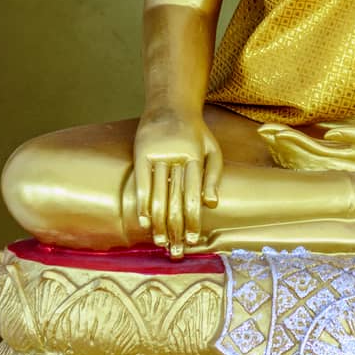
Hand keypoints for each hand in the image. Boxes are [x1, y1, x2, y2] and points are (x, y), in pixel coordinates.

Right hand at [133, 110, 222, 256]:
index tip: (194, 240)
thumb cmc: (195, 133)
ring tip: (160, 241)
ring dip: (158, 221)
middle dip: (176, 227)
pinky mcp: (141, 154)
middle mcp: (176, 156)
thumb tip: (212, 204)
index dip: (193, 219)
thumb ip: (213, 176)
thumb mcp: (212, 149)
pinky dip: (143, 204)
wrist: (170, 105)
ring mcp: (157, 154)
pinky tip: (144, 222)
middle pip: (175, 199)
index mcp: (196, 156)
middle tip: (176, 250)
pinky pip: (141, 183)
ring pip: (157, 194)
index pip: (194, 194)